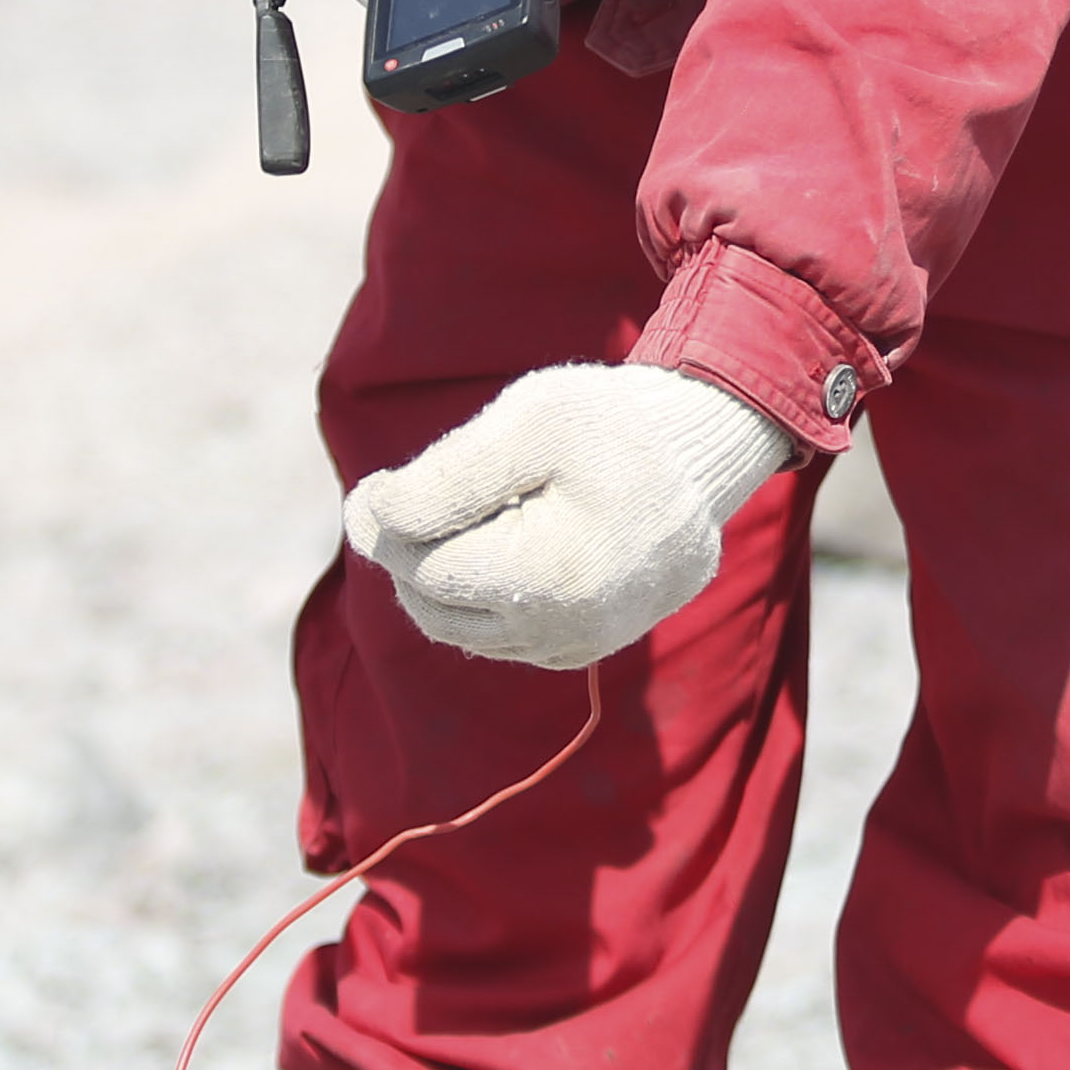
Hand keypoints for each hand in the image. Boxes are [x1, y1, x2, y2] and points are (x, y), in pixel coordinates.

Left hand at [346, 364, 794, 668]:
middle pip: (433, 608)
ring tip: (476, 512)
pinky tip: (509, 542)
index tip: (379, 483)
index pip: (420, 568)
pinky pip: (502, 638)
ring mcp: (581, 645)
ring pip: (463, 630)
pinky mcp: (588, 647)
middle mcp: (566, 631)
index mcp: (547, 577)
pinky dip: (484, 598)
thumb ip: (442, 477)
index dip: (386, 523)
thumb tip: (368, 522)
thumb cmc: (612, 425)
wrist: (702, 450)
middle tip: (421, 495)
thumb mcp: (528, 422)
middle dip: (413, 554)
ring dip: (447, 577)